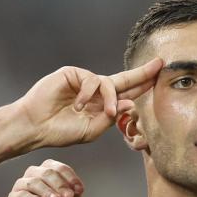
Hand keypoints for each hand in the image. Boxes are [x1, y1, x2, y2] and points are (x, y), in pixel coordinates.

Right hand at [6, 159, 83, 196]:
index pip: (60, 168)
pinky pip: (22, 195)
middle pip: (48, 172)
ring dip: (47, 191)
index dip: (71, 178)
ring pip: (34, 182)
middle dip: (61, 185)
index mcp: (48, 171)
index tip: (79, 190)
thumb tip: (76, 191)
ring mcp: (22, 184)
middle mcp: (34, 174)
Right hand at [16, 58, 162, 148]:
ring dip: (111, 98)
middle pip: (124, 79)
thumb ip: (111, 117)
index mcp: (101, 105)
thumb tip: (130, 103)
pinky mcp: (72, 73)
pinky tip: (79, 105)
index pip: (126, 94)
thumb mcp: (92, 130)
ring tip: (107, 113)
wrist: (36, 126)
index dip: (142, 86)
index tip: (158, 78)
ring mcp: (84, 81)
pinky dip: (89, 93)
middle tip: (160, 65)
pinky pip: (91, 80)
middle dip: (142, 73)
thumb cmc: (61, 131)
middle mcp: (95, 91)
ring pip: (109, 83)